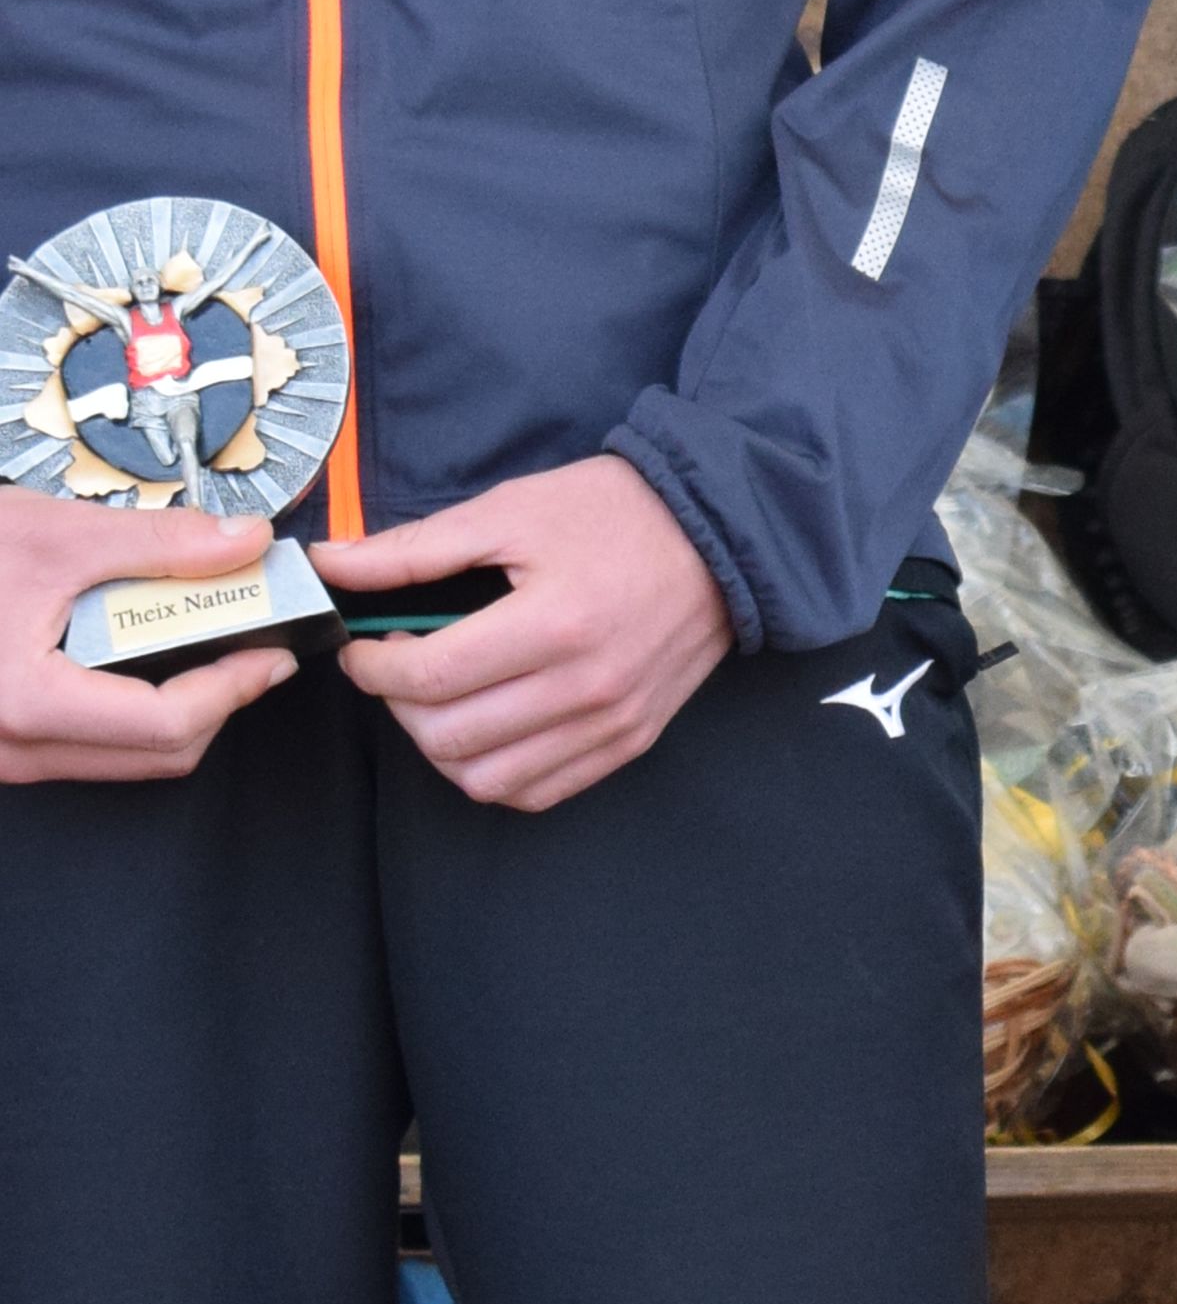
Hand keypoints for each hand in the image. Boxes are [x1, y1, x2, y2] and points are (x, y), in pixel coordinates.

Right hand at [0, 479, 297, 785]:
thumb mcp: (51, 533)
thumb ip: (157, 543)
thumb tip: (242, 542)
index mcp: (26, 701)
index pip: (167, 724)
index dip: (235, 687)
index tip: (272, 653)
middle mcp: (11, 748)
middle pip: (156, 754)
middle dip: (215, 702)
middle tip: (246, 647)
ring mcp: (1, 755)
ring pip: (120, 758)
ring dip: (171, 706)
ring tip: (190, 642)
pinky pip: (81, 747)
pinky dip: (122, 707)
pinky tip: (129, 656)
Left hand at [326, 456, 729, 811]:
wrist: (720, 536)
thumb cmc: (613, 513)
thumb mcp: (508, 511)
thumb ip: (413, 549)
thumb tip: (329, 564)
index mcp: (554, 623)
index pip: (432, 676)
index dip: (374, 668)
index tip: (361, 647)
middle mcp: (587, 687)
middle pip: (450, 736)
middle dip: (399, 705)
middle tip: (398, 667)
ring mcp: (612, 723)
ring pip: (487, 780)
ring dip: (440, 747)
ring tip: (439, 701)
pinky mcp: (630, 741)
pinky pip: (538, 792)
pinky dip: (493, 774)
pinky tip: (484, 728)